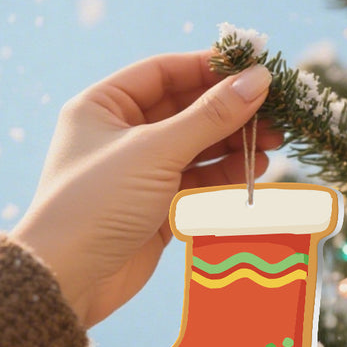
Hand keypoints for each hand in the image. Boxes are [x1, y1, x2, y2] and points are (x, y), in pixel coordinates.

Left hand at [12, 51, 281, 327]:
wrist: (71, 277)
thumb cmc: (98, 203)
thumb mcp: (156, 151)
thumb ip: (210, 116)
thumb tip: (257, 80)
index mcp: (104, 106)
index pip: (164, 73)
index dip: (210, 69)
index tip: (254, 70)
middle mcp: (122, 135)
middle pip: (186, 111)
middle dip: (231, 111)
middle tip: (275, 113)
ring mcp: (142, 174)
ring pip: (197, 149)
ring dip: (234, 144)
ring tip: (274, 142)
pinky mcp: (158, 209)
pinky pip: (199, 183)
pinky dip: (226, 176)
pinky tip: (254, 169)